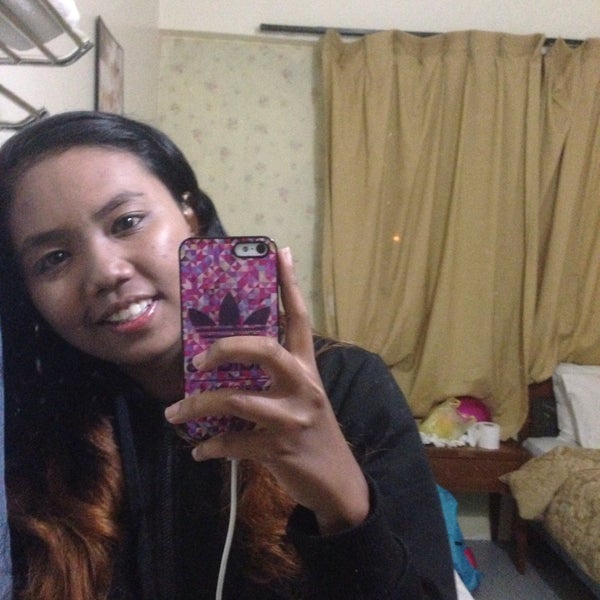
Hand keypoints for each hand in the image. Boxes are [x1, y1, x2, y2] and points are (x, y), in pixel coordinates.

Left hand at [165, 247, 368, 532]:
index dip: (290, 285)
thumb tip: (227, 362)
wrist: (337, 481)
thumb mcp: (302, 396)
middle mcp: (303, 386)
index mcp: (308, 368)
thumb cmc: (314, 431)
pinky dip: (210, 447)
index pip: (299, 319)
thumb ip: (276, 377)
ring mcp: (292, 417)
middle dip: (226, 347)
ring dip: (198, 406)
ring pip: (236, 401)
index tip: (280, 251)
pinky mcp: (279, 448)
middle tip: (199, 357)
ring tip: (174, 413)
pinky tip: (197, 450)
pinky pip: (234, 444)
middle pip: (264, 349)